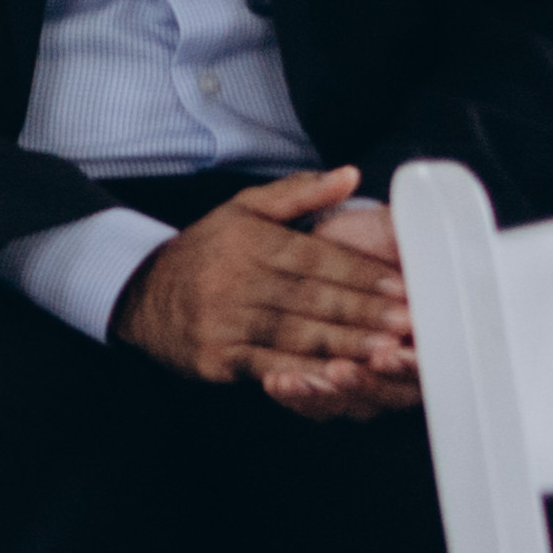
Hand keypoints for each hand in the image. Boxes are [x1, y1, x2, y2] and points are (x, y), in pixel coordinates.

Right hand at [109, 165, 419, 417]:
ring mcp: (223, 319)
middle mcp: (234, 278)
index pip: (316, 257)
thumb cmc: (206, 252)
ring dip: (347, 345)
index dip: (363, 273)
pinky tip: (340, 377)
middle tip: (411, 322)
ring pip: (296, 333)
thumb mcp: (243, 209)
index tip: (406, 286)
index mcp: (248, 239)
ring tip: (390, 351)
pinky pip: (269, 365)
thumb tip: (352, 174)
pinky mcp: (216, 355)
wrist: (140, 295)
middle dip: (366, 311)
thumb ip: (299, 192)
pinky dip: (307, 373)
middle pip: (311, 297)